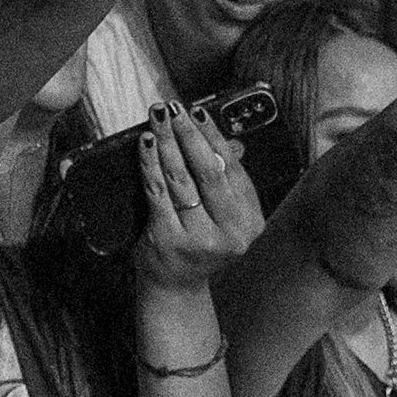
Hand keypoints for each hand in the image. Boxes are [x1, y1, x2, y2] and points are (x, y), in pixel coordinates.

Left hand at [132, 103, 266, 288]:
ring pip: (180, 178)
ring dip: (167, 143)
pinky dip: (150, 164)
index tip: (198, 112)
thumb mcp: (222, 216)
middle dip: (188, 134)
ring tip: (157, 120)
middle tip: (173, 109)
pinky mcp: (168, 240)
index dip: (214, 137)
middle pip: (208, 171)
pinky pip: (157, 192)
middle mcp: (231, 233)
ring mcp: (200, 239)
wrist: (176, 287)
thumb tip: (230, 141)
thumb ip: (227, 181)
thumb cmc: (198, 242)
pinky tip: (146, 145)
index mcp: (250, 222)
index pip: (233, 169)